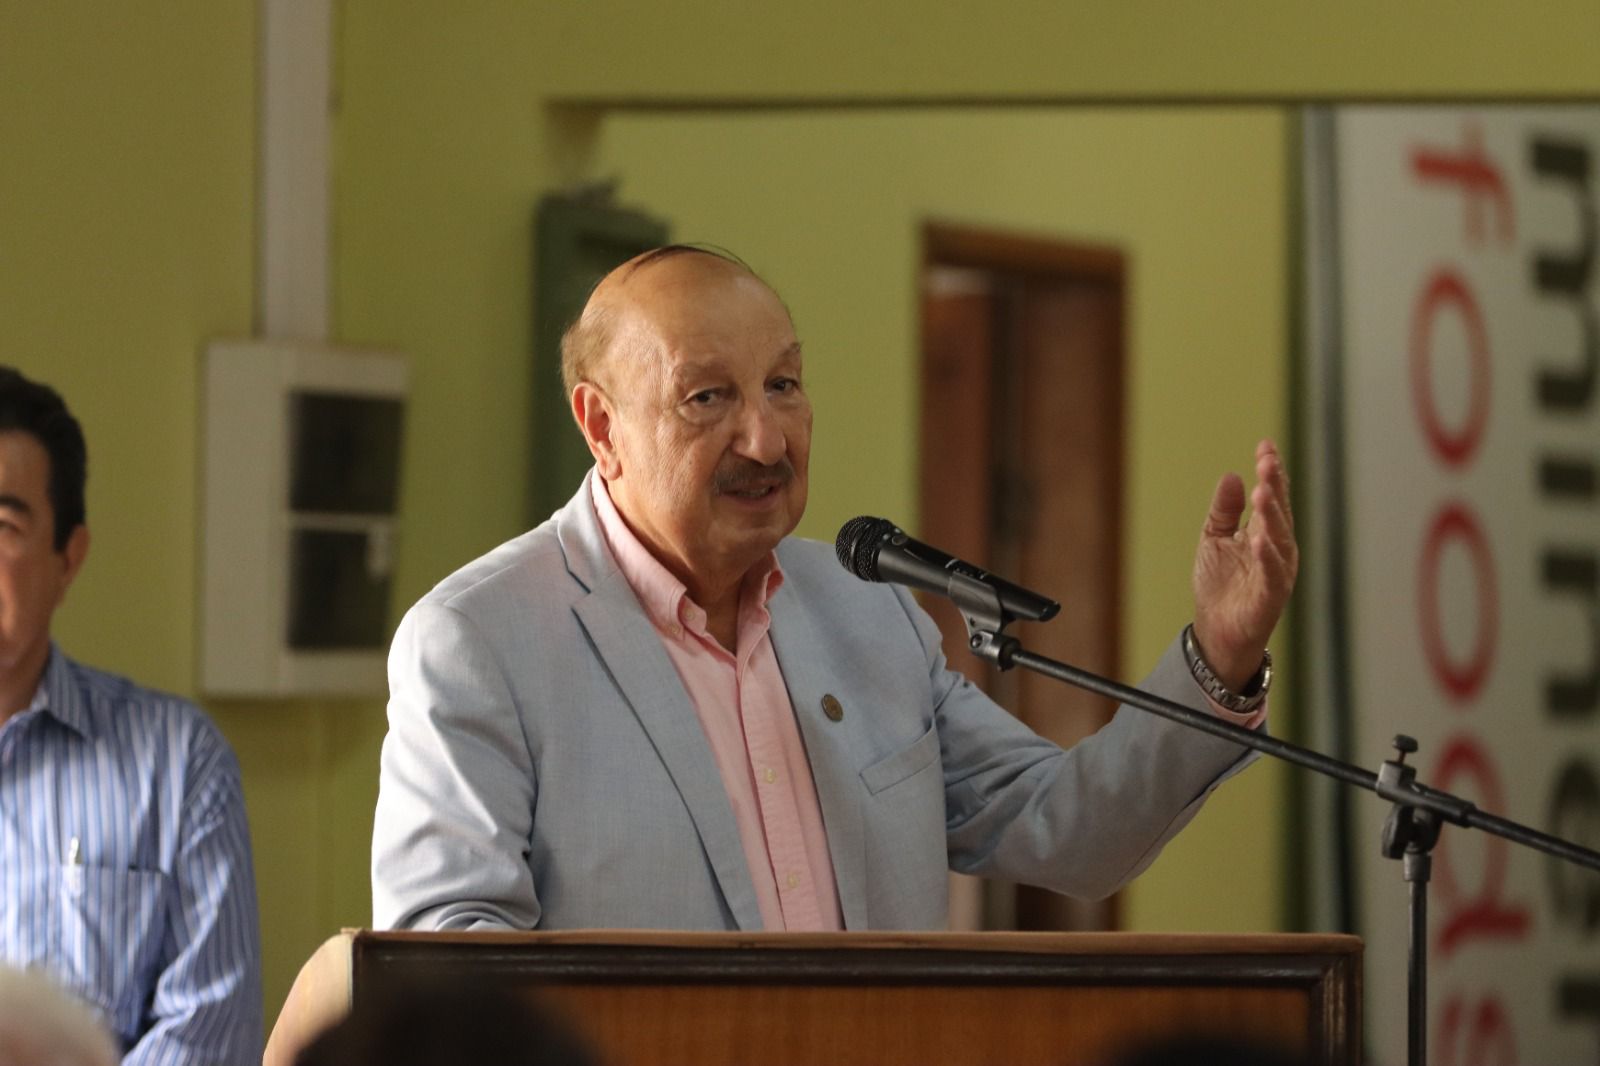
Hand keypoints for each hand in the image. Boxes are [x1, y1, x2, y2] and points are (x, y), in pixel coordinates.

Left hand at [1191, 439, 1298, 690]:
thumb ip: (1224, 510)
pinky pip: (1272, 572)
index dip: (1271, 471)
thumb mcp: (1214, 538)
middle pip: (1278, 510)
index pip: (1271, 496)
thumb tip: (1233, 475)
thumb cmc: (1220, 584)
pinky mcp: (1271, 594)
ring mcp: (1276, 570)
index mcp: (1264, 531)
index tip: (1265, 445)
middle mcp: (1276, 547)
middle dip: (1275, 484)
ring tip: (1263, 491)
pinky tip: (1259, 539)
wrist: (1216, 628)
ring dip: (1272, 514)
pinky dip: (1267, 555)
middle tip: (1267, 460)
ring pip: (1279, 537)